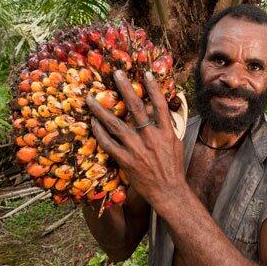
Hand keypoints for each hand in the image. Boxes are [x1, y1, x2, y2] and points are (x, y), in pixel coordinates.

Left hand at [86, 70, 186, 207]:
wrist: (168, 191)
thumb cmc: (173, 168)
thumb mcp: (175, 143)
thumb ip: (167, 127)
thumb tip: (161, 112)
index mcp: (166, 132)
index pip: (160, 105)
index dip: (153, 88)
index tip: (145, 73)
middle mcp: (151, 138)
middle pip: (137, 108)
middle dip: (126, 89)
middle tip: (116, 73)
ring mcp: (137, 149)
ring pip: (116, 124)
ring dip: (101, 110)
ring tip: (90, 98)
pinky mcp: (126, 160)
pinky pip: (108, 143)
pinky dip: (99, 132)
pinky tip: (93, 123)